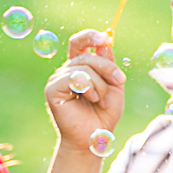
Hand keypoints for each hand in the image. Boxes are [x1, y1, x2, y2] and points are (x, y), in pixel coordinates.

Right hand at [45, 29, 124, 152]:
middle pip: (86, 53)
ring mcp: (57, 79)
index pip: (80, 43)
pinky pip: (75, 77)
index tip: (106, 36)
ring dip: (101, 84)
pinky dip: (90, 88)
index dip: (91, 36)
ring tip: (101, 101)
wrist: (94, 137)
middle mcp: (66, 71)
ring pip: (84, 66)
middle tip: (119, 80)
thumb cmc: (104, 114)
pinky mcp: (52, 90)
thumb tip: (106, 40)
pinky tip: (91, 100)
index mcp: (80, 67)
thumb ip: (109, 64)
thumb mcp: (113, 86)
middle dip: (107, 66)